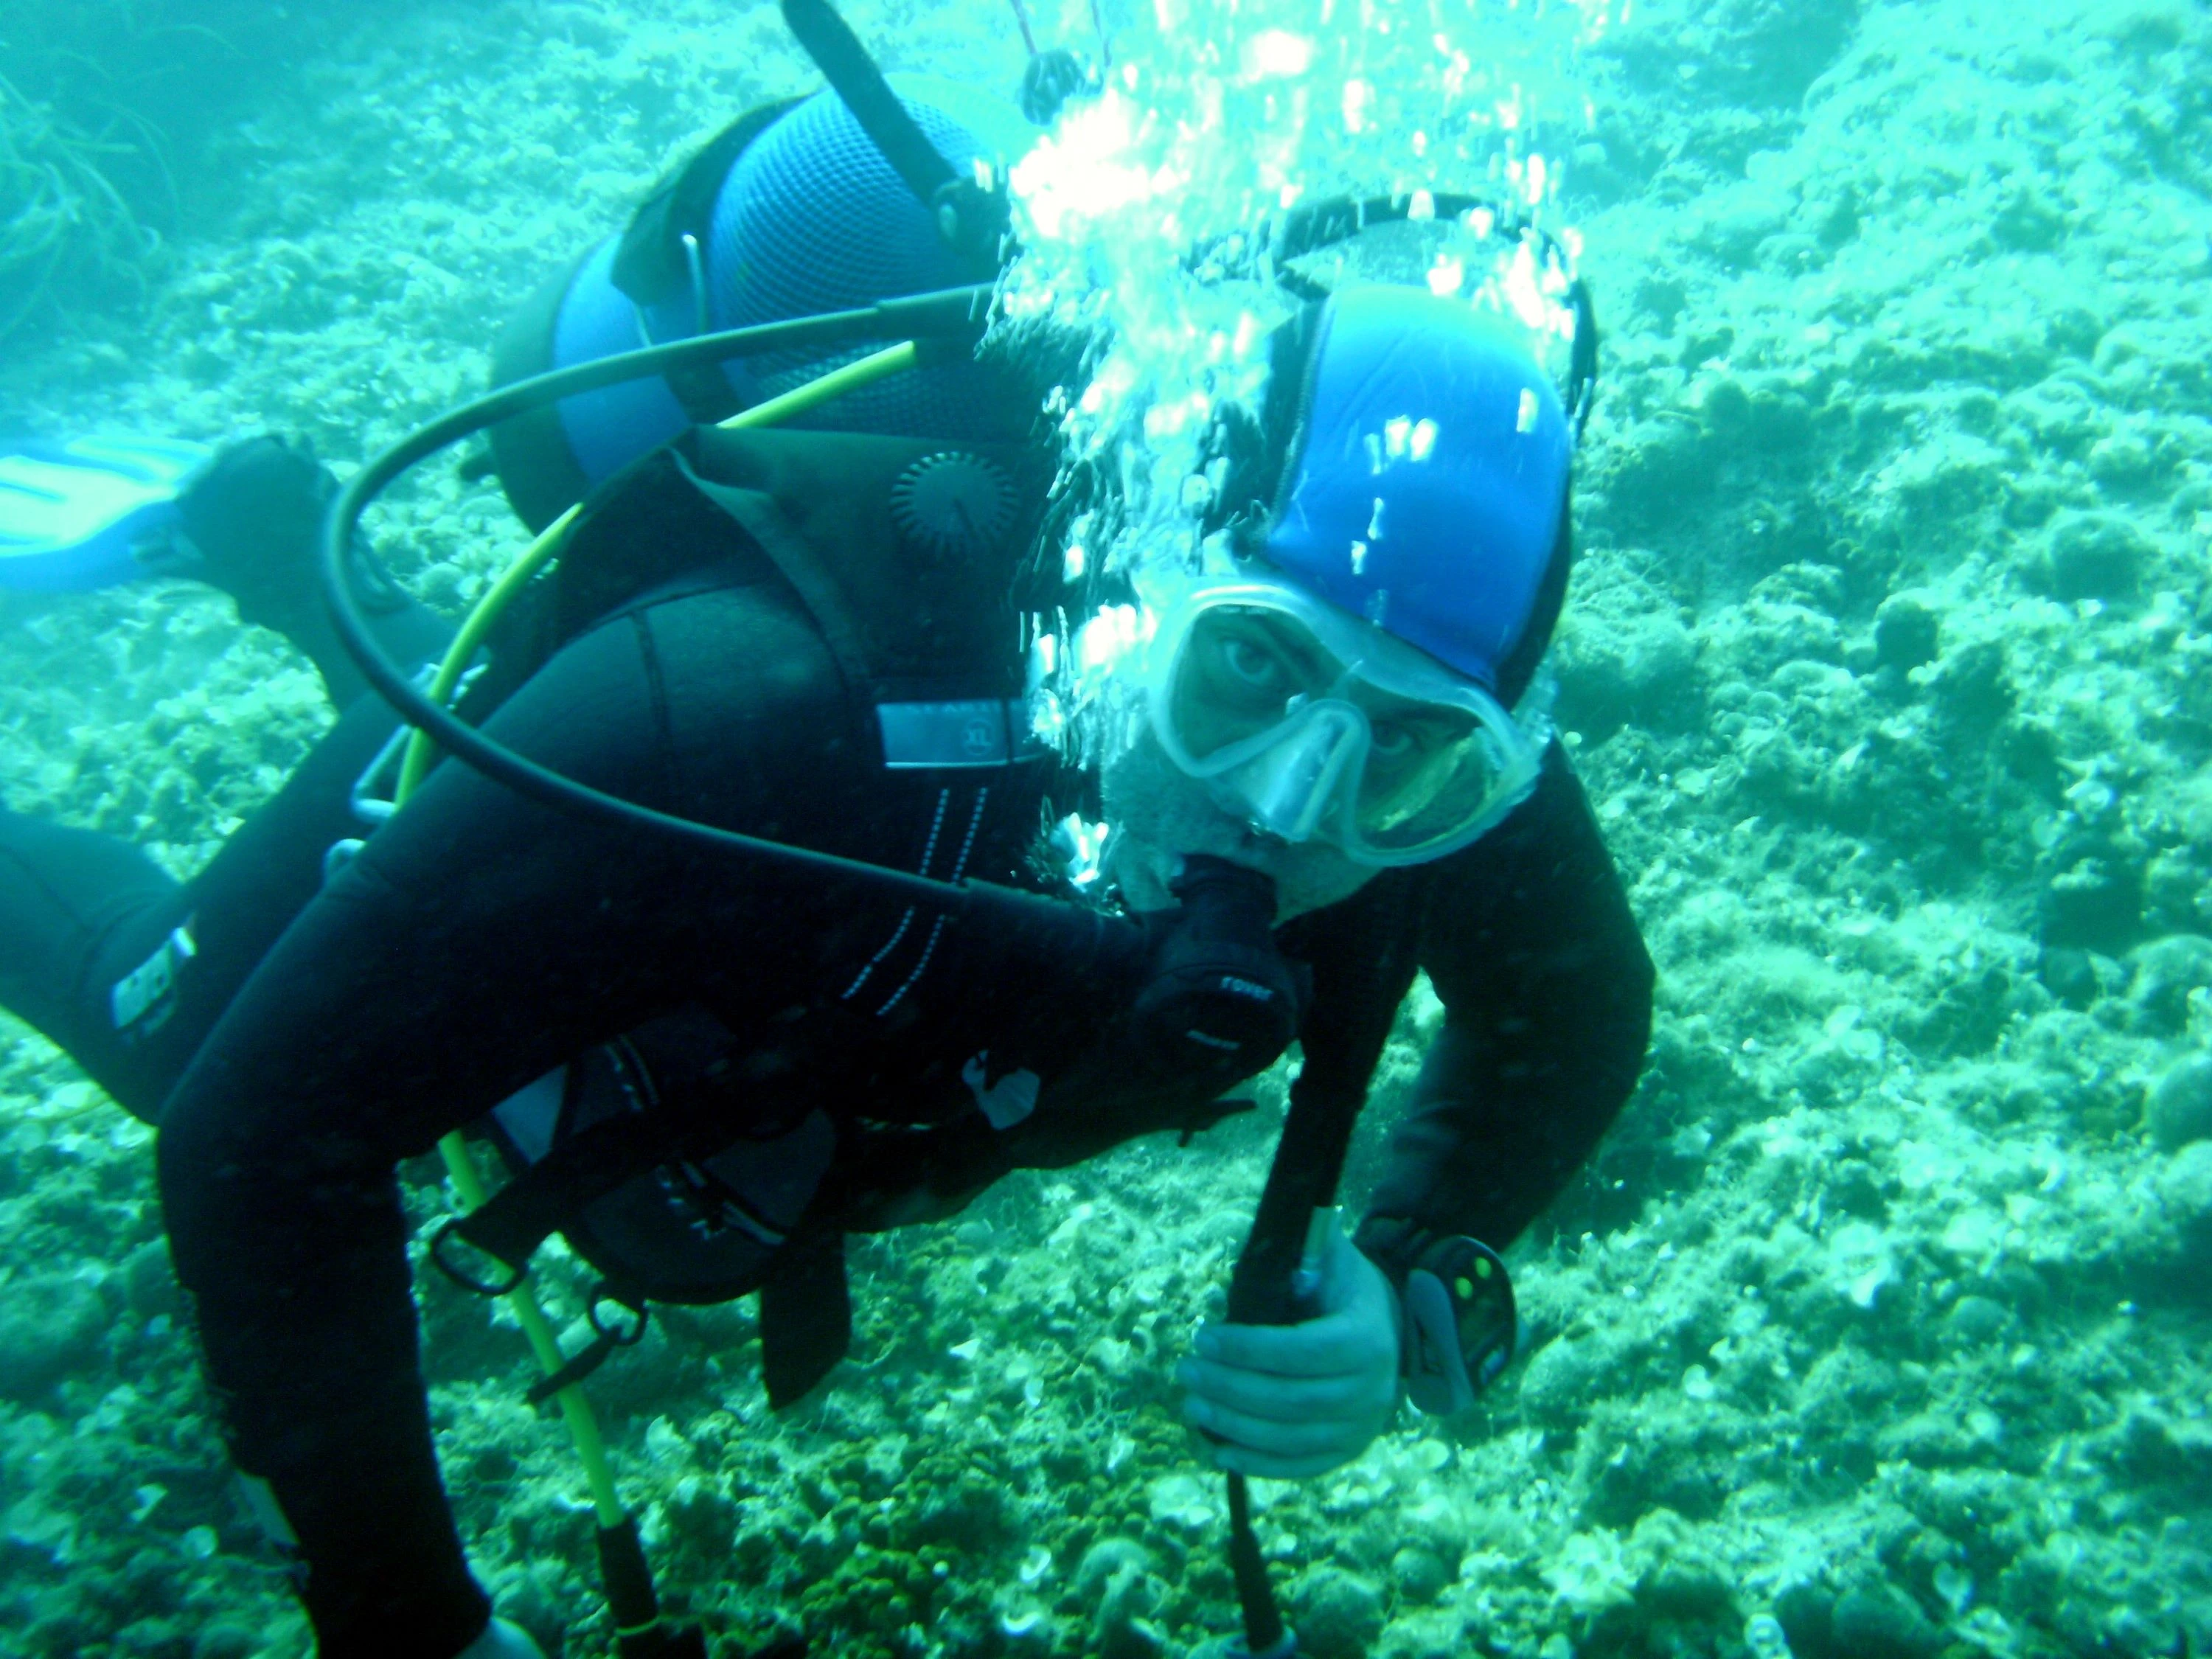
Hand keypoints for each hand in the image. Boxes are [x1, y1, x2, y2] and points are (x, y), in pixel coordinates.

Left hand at [1175, 1216, 1400, 1477]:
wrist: (1389, 1328)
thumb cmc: (1345, 1288)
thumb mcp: (1332, 1256)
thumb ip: (1305, 1241)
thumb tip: (1272, 1219)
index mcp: (1365, 1339)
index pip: (1300, 1351)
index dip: (1246, 1349)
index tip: (1202, 1337)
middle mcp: (1370, 1390)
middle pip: (1289, 1399)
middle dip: (1229, 1387)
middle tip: (1185, 1371)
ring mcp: (1362, 1427)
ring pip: (1289, 1437)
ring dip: (1233, 1424)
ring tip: (1193, 1404)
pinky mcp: (1349, 1450)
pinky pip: (1301, 1465)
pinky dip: (1258, 1463)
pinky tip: (1219, 1451)